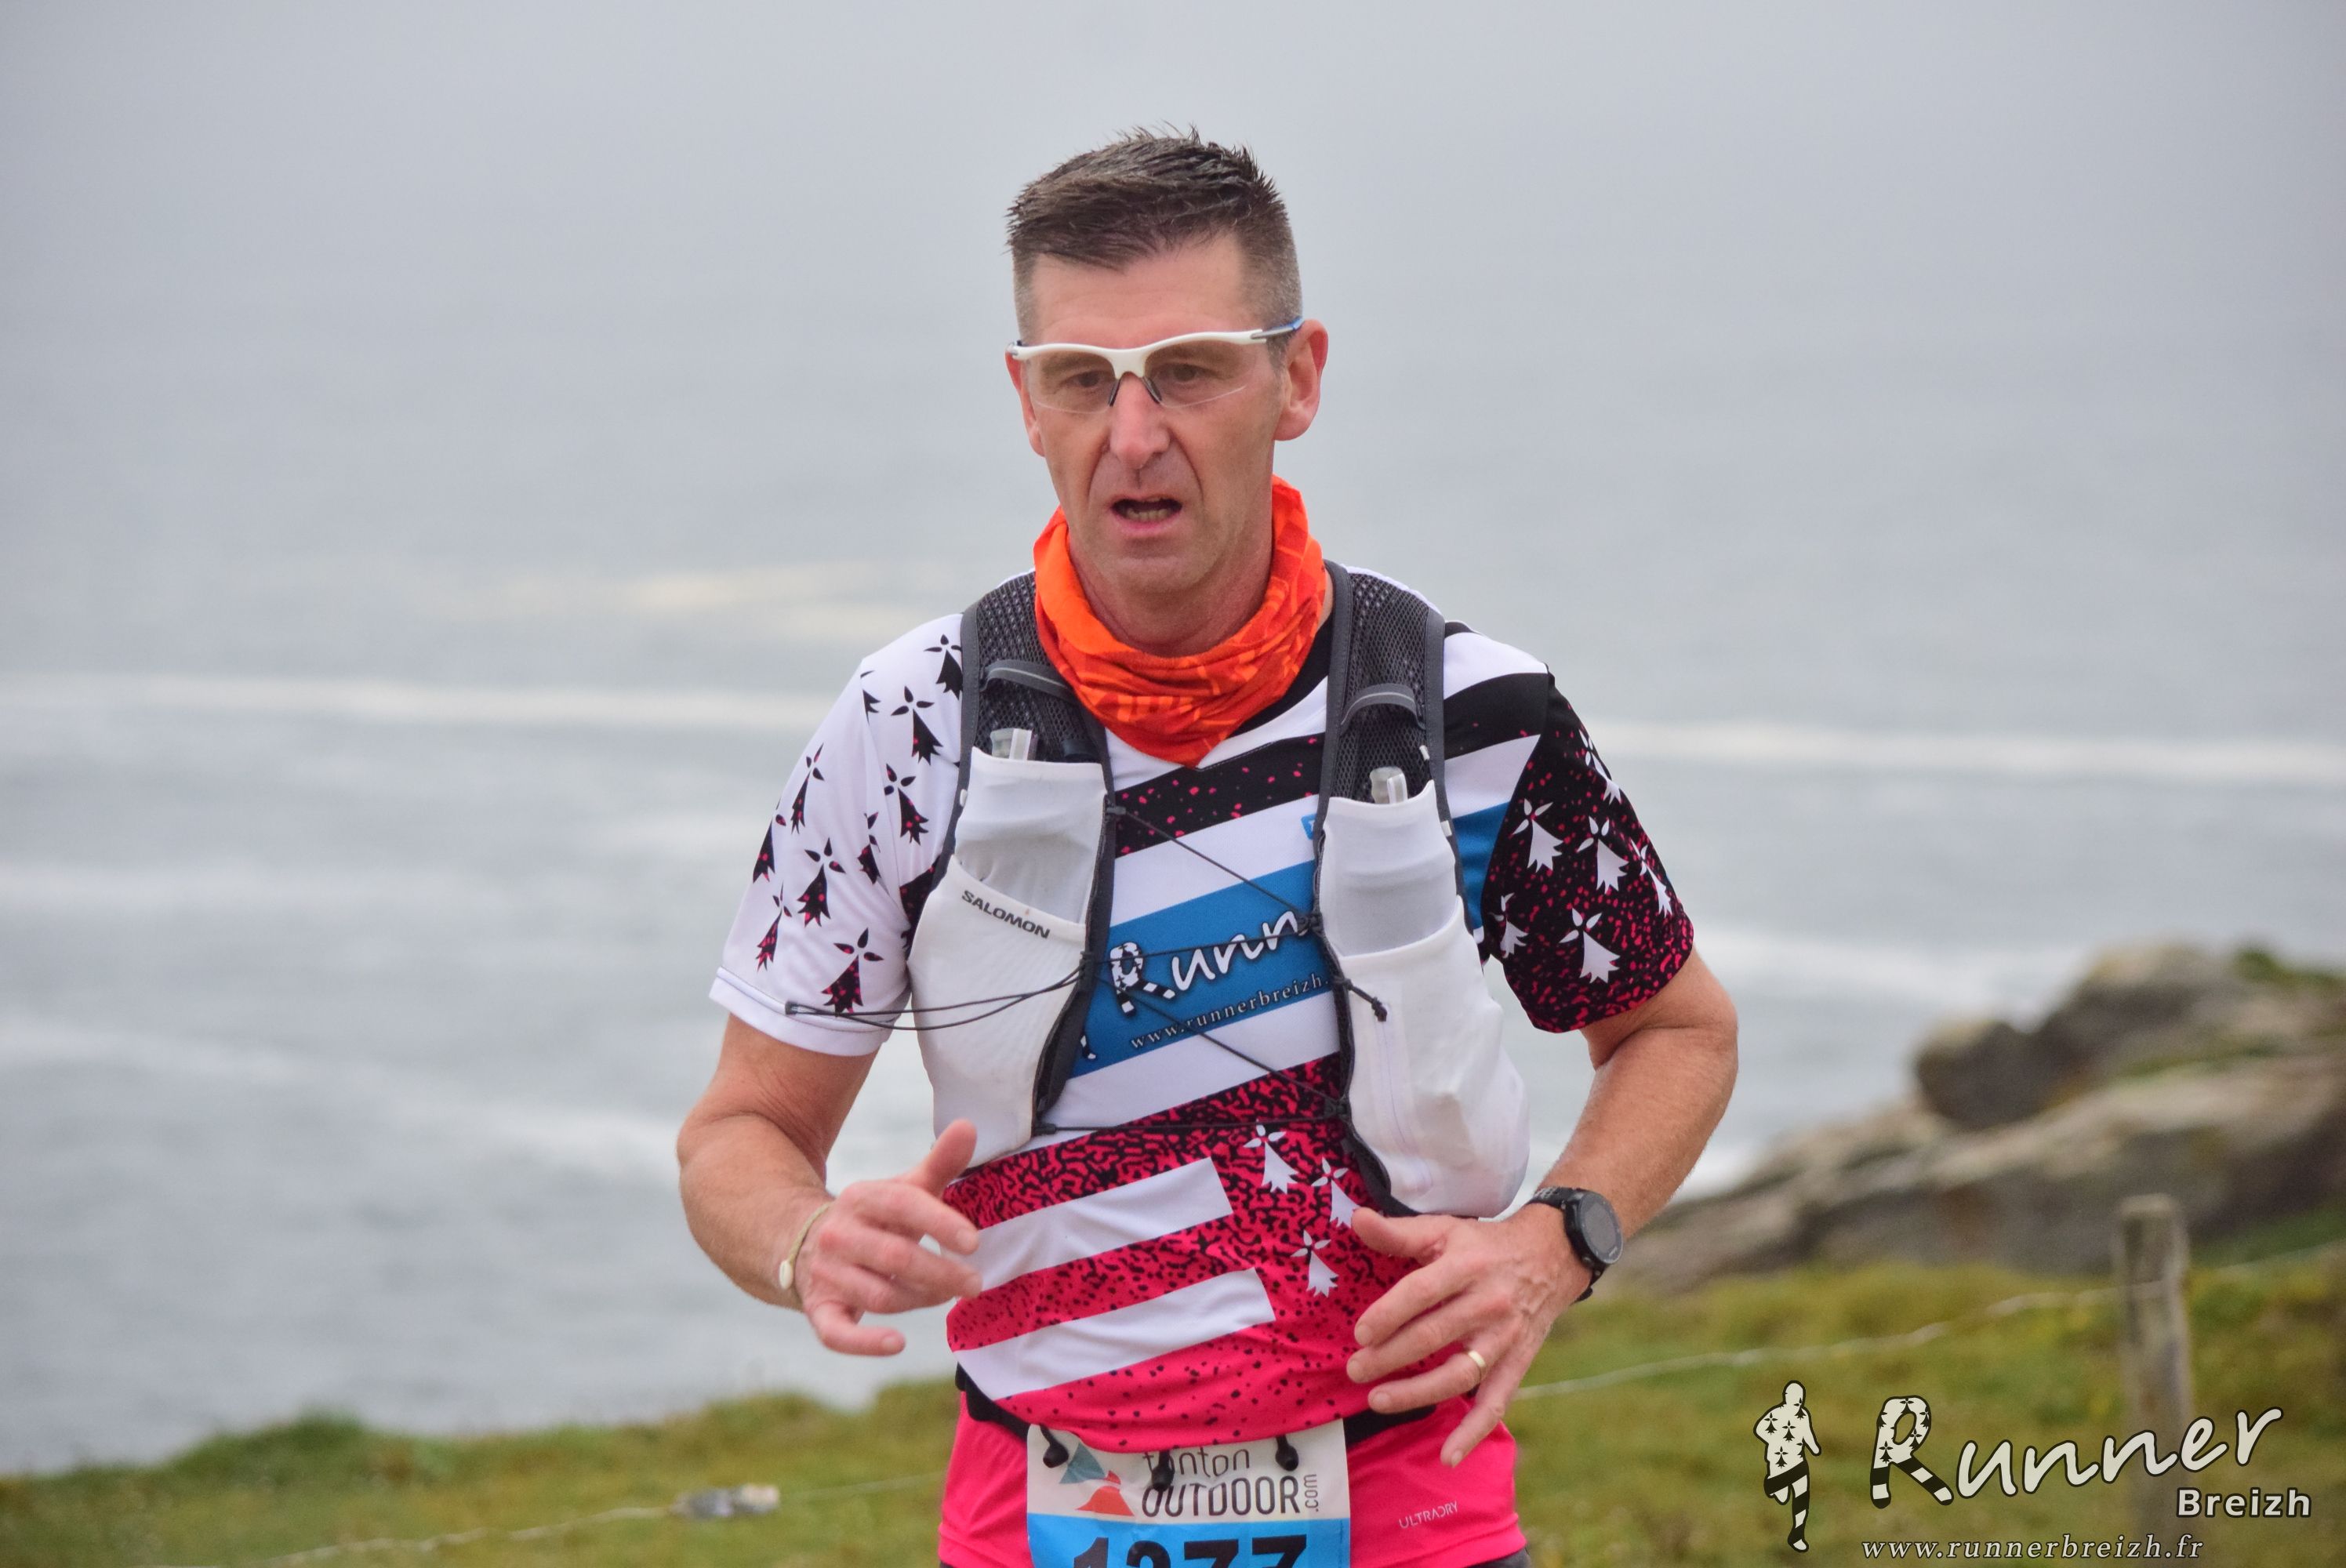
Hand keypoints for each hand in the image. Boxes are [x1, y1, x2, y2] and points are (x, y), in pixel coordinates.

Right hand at [795, 1120, 984, 1355]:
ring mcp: (825, 1274)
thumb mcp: (903, 1189)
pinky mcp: (819, 1310)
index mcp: (862, 1198)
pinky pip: (836, 1333)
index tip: (973, 1242)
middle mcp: (839, 1235)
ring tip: (946, 1296)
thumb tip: (970, 1124)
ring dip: (919, 1300)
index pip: (903, 1206)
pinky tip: (897, 1343)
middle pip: (895, 1257)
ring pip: (878, 1295)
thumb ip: (939, 1163)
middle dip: (940, 1272)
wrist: (803, 1243)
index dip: (939, 1223)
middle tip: (976, 1283)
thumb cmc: (875, 1218)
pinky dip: (865, 1342)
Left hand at [1346, 1204, 1587, 1466]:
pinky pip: (1496, 1403)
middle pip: (1435, 1334)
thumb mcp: (1444, 1230)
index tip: (1360, 1333)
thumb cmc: (1483, 1245)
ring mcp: (1504, 1338)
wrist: (1550, 1257)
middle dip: (1391, 1356)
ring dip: (1418, 1392)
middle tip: (1355, 1370)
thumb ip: (1398, 1231)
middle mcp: (1487, 1303)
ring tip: (1378, 1400)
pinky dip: (1474, 1432)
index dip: (1390, 1313)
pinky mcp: (1517, 1363)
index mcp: (1466, 1265)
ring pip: (1460, 1373)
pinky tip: (1448, 1457)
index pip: (1423, 1291)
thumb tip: (1356, 1219)